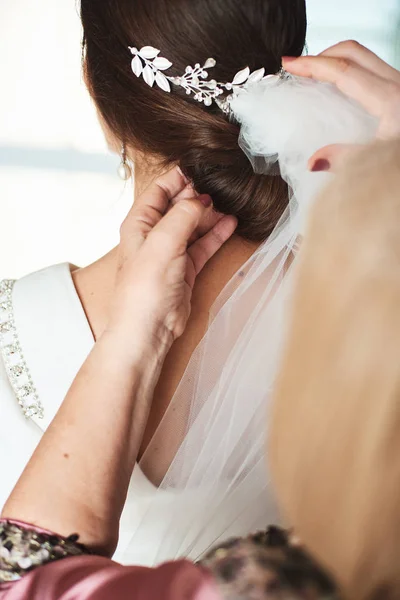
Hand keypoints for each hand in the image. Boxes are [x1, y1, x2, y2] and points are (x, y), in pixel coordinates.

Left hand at [107, 168, 236, 358]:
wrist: (149, 329)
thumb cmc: (145, 288)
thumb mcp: (163, 243)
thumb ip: (183, 215)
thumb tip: (200, 198)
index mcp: (139, 223)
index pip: (159, 190)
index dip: (179, 177)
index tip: (202, 167)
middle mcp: (154, 235)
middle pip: (179, 206)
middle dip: (199, 196)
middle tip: (222, 186)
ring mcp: (171, 252)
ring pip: (194, 225)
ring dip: (211, 215)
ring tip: (232, 204)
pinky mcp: (185, 269)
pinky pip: (203, 245)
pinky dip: (216, 234)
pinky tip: (231, 223)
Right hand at [282, 41, 399, 171]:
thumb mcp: (380, 162)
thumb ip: (346, 160)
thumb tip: (313, 163)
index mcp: (389, 99)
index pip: (343, 71)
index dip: (312, 66)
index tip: (288, 66)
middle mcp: (397, 84)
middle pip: (353, 52)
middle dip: (322, 55)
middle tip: (298, 68)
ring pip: (363, 59)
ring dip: (336, 62)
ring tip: (313, 77)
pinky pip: (371, 71)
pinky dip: (349, 73)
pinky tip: (337, 91)